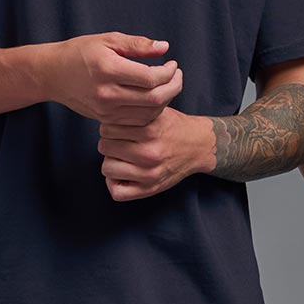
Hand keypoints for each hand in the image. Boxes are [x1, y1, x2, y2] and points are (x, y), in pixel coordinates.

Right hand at [42, 33, 183, 123]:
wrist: (53, 74)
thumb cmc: (80, 52)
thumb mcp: (108, 40)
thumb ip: (137, 44)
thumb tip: (164, 47)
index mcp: (108, 69)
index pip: (150, 77)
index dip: (168, 72)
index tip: (173, 64)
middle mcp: (107, 93)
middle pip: (154, 99)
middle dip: (173, 87)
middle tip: (177, 75)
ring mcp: (106, 110)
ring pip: (148, 113)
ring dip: (165, 100)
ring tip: (169, 85)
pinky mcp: (105, 119)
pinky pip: (137, 121)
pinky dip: (151, 111)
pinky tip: (154, 98)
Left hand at [97, 106, 213, 200]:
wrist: (199, 146)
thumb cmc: (173, 127)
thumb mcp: (156, 111)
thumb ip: (133, 111)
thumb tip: (105, 112)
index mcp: (151, 130)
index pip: (107, 128)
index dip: (108, 126)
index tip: (116, 128)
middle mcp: (150, 153)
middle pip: (104, 147)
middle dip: (109, 142)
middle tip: (119, 143)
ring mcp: (150, 174)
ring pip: (107, 168)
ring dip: (111, 162)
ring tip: (121, 157)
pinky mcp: (150, 189)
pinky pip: (117, 191)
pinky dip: (114, 183)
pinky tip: (122, 174)